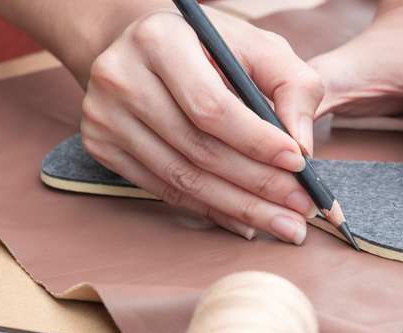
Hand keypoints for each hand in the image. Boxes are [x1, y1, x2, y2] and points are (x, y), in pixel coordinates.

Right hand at [80, 7, 323, 243]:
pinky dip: (209, 210)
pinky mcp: (101, 146)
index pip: (211, 106)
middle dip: (257, 185)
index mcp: (159, 41)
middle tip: (299, 209)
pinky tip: (243, 220)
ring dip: (238, 207)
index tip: (298, 164)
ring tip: (281, 222)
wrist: (138, 48)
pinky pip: (163, 189)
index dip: (256, 141)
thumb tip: (301, 144)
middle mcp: (121, 78)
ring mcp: (105, 116)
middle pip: (197, 148)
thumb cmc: (204, 47)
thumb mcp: (254, 44)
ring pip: (182, 177)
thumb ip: (291, 84)